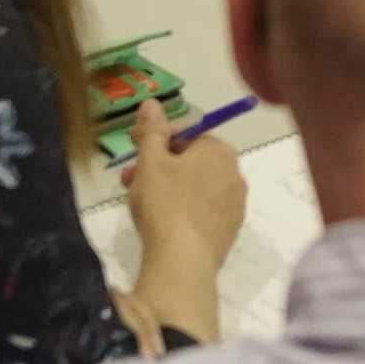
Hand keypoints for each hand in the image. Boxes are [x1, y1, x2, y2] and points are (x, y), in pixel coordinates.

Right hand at [120, 98, 246, 273]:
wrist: (184, 261)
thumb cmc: (165, 203)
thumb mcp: (151, 161)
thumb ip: (152, 131)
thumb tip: (152, 103)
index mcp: (219, 150)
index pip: (185, 134)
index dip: (155, 141)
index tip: (133, 154)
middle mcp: (235, 172)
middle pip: (190, 160)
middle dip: (157, 166)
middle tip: (128, 180)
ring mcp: (235, 203)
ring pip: (195, 186)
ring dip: (167, 187)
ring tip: (140, 203)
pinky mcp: (230, 229)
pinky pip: (202, 210)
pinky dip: (183, 210)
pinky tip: (164, 223)